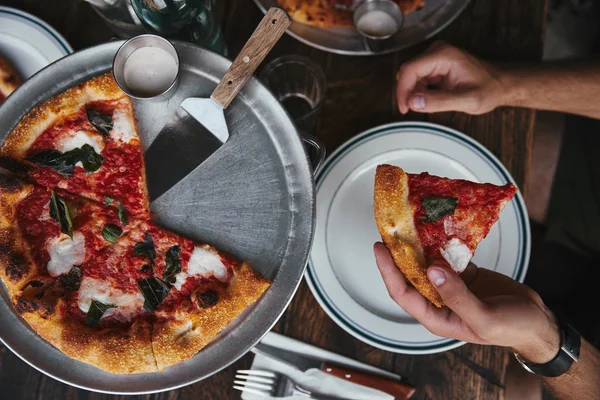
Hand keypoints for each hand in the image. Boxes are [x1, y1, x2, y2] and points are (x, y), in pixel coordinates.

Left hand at [373, 242, 560, 362]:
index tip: (380, 248)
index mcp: (436, 317)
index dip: (388, 271)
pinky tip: (435, 227)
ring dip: (418, 246)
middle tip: (391, 229)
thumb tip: (432, 271)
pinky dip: (440, 243)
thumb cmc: (512, 327)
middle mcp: (437, 300)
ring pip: (426, 264)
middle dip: (398, 255)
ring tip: (407, 223)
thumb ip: (457, 297)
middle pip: (409, 276)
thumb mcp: (485, 317)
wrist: (539, 321)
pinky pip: (446, 256)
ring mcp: (449, 286)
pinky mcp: (463, 274)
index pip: (403, 293)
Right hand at [396, 42, 508, 114]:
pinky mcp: (435, 64)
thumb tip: (413, 102)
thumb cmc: (489, 89)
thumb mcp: (466, 100)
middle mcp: (437, 51)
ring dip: (414, 93)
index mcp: (444, 55)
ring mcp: (435, 57)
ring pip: (411, 76)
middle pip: (408, 72)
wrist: (500, 84)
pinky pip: (418, 78)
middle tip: (414, 109)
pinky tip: (431, 99)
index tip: (404, 108)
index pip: (410, 70)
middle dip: (408, 93)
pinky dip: (419, 91)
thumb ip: (439, 102)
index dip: (403, 91)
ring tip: (429, 104)